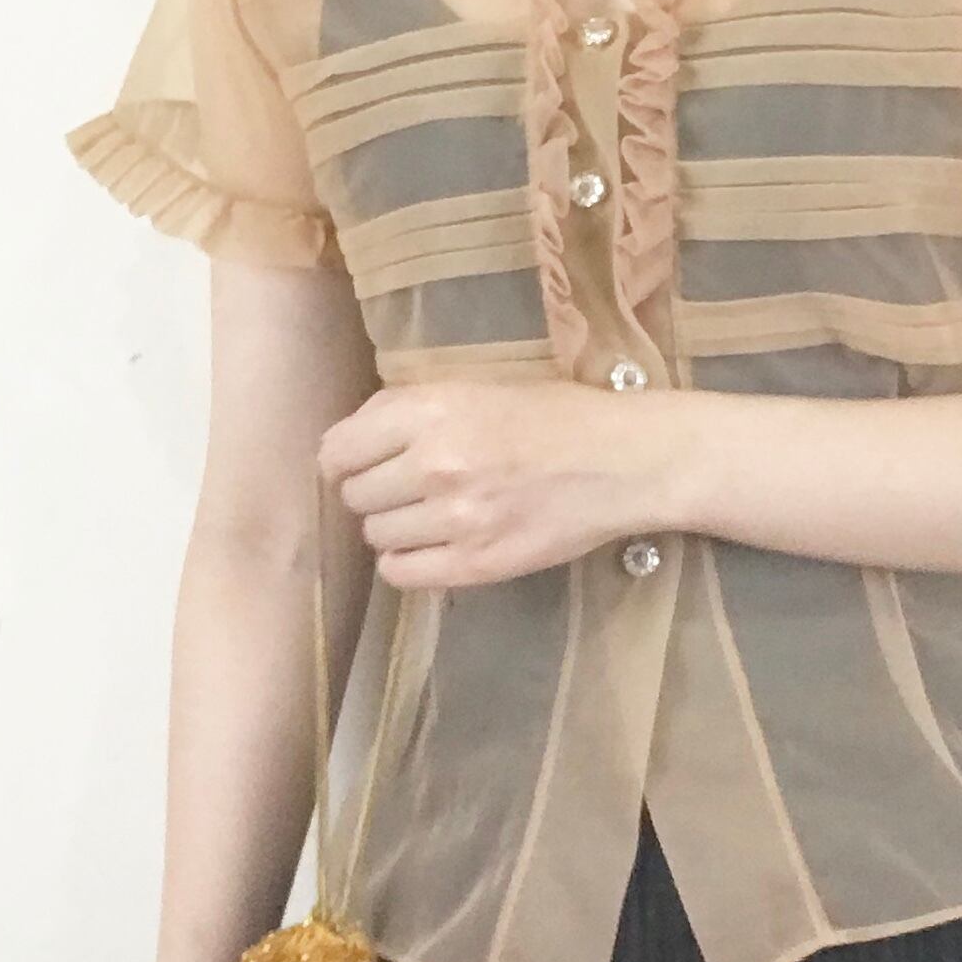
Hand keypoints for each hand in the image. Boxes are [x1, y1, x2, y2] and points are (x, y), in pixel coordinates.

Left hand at [317, 376, 685, 590]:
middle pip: (355, 496)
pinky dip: (408, 562)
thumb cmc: (557, 415)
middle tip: (410, 487)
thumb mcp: (478, 388)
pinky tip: (435, 545)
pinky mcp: (477, 564)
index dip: (345, 459)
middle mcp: (435, 465)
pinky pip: (402, 573)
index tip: (362, 463)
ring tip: (433, 514)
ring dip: (395, 527)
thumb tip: (352, 441)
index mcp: (431, 411)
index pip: (337, 450)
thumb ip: (412, 410)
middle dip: (374, 492)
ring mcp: (456, 519)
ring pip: (377, 536)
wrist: (624, 460)